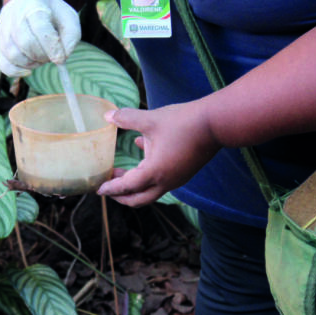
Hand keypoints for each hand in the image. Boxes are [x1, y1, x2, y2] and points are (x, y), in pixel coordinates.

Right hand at [0, 0, 80, 76]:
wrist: (31, 5)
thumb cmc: (53, 15)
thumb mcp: (69, 19)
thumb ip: (71, 38)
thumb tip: (60, 59)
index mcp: (34, 4)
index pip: (40, 27)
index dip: (51, 47)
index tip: (60, 59)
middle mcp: (13, 14)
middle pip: (25, 42)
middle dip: (41, 56)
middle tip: (50, 57)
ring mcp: (2, 27)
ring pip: (12, 54)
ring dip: (30, 63)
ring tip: (40, 58)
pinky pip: (2, 63)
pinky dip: (16, 71)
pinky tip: (29, 70)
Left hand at [97, 102, 220, 206]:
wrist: (216, 123)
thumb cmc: (184, 121)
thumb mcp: (151, 119)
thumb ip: (127, 118)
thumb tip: (107, 116)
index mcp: (154, 173)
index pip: (126, 187)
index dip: (111, 188)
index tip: (99, 189)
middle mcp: (166, 182)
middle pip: (138, 199)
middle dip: (121, 196)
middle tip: (108, 188)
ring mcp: (177, 179)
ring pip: (151, 191)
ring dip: (135, 185)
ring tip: (121, 172)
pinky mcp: (184, 172)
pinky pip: (162, 180)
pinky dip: (148, 174)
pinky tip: (143, 150)